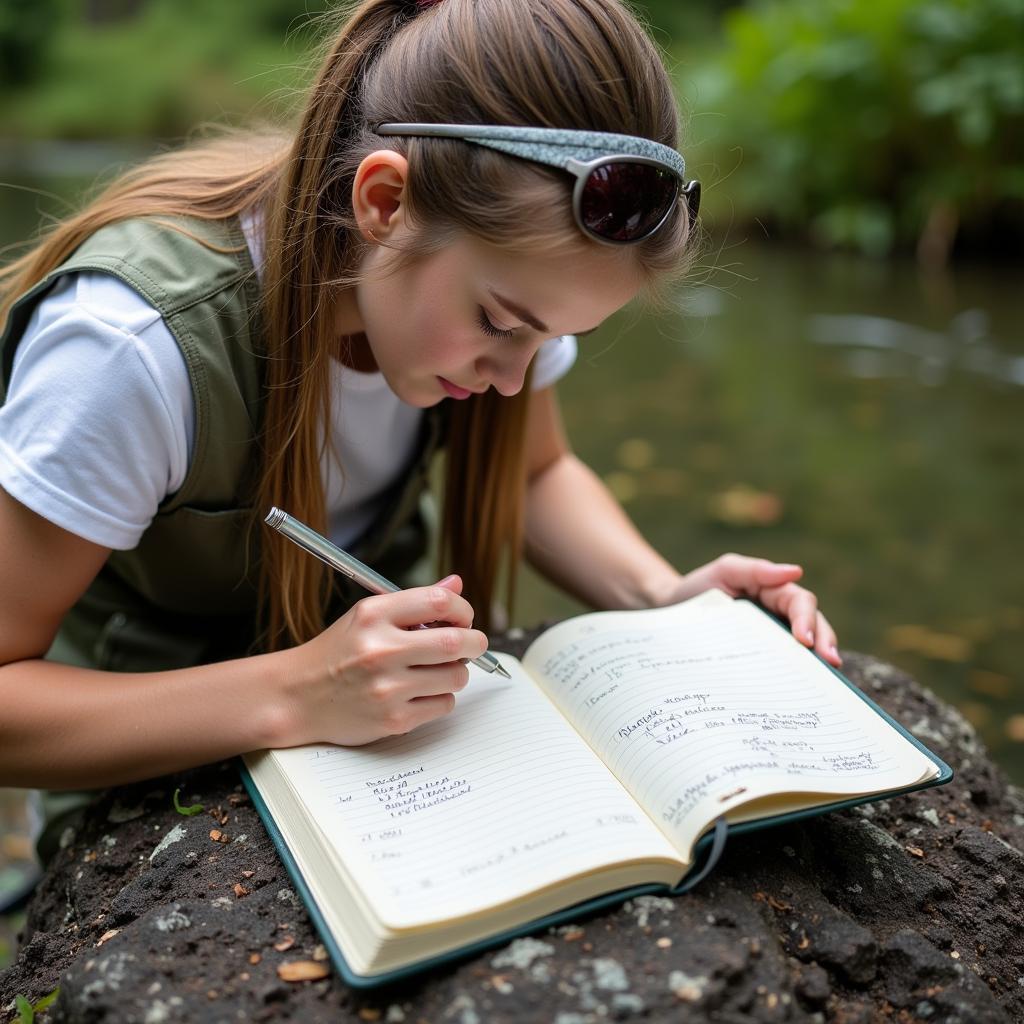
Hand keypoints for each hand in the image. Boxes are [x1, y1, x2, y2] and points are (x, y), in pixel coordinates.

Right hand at [283, 574, 488, 745]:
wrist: (297, 697)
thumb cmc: (337, 653)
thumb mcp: (367, 616)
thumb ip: (414, 602)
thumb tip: (456, 585)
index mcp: (374, 615)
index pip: (440, 602)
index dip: (463, 610)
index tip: (463, 619)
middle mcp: (380, 650)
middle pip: (456, 642)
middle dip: (474, 643)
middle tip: (471, 644)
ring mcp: (387, 688)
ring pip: (456, 677)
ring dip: (455, 672)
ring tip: (436, 670)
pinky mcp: (393, 720)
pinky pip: (444, 705)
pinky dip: (440, 698)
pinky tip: (419, 692)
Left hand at [661, 554, 841, 666]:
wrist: (672, 614)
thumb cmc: (699, 589)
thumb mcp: (723, 572)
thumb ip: (755, 570)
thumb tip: (795, 571)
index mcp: (775, 592)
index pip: (801, 603)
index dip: (807, 620)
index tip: (804, 641)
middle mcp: (782, 616)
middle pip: (814, 627)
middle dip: (825, 643)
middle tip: (831, 664)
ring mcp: (775, 639)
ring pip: (806, 650)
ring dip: (819, 664)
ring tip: (828, 682)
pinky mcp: (765, 660)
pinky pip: (786, 668)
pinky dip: (798, 679)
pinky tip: (802, 694)